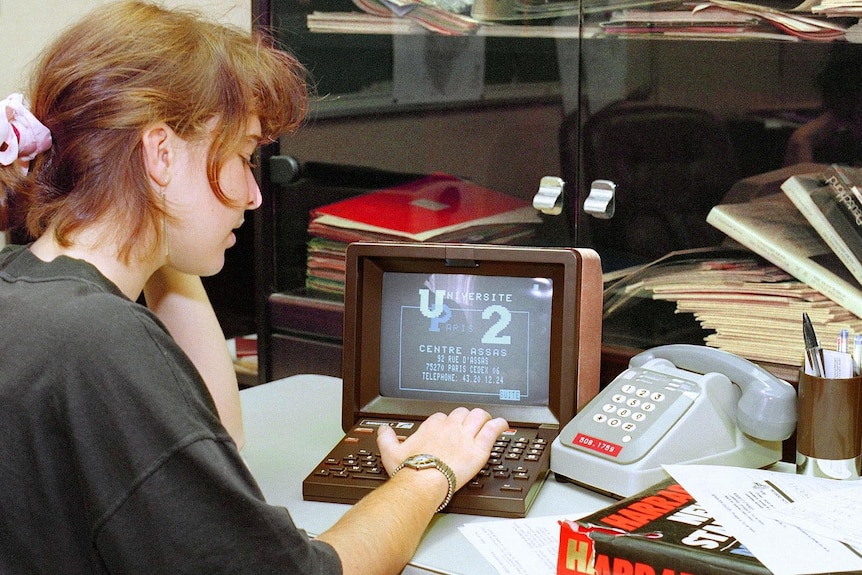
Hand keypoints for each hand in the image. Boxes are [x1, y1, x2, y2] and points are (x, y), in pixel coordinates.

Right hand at [376, 407, 508, 490]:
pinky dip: (499, 425)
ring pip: (478, 416)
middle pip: (462, 413)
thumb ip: (386, 437)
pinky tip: (502, 426)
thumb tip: (383, 430)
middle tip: (468, 426)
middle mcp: (450, 428)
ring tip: (486, 422)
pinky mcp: (478, 448)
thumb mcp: (390, 452)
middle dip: (465, 418)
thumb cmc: (409, 470)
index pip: (441, 417)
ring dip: (483, 417)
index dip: (446, 422)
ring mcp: (465, 436)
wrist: (423, 483)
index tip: (447, 429)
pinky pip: (492, 430)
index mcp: (432, 427)